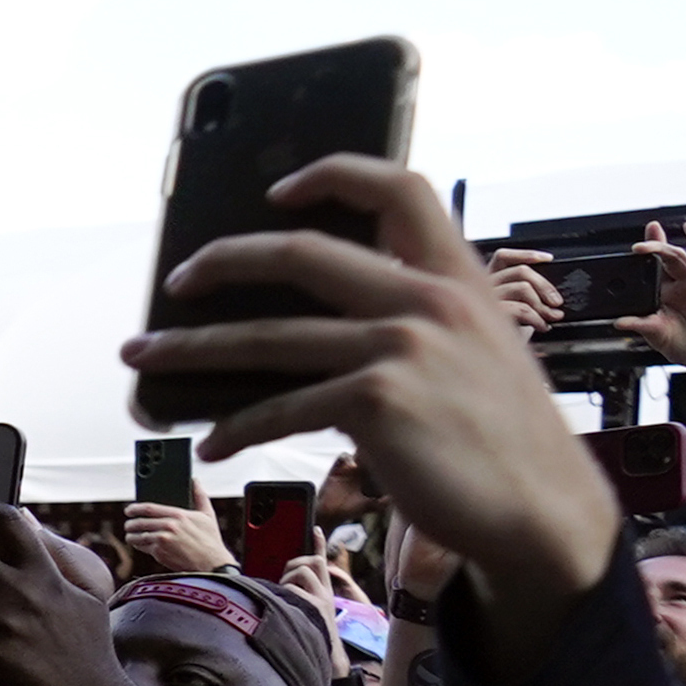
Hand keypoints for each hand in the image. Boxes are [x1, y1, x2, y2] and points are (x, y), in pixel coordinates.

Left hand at [124, 158, 614, 639]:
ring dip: (191, 348)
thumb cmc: (504, 441)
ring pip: (267, 336)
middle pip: (300, 252)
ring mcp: (402, 348)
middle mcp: (429, 301)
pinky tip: (211, 444)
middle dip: (221, 262)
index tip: (276, 190)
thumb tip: (319, 325)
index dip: (332, 174)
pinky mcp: (377, 402)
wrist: (544, 511)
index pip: (399, 188)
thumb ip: (421, 321)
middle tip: (175, 281)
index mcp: (458, 279)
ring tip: (142, 358)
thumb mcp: (482, 353)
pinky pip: (281, 408)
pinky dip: (236, 428)